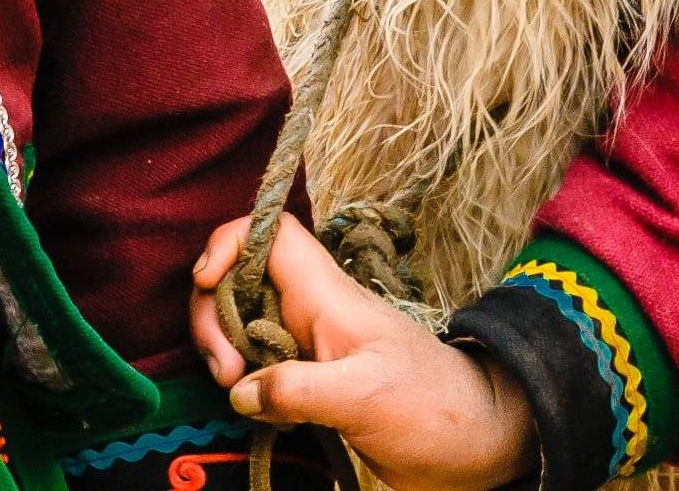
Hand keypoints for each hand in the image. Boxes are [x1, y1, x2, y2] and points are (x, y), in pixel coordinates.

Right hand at [193, 215, 535, 490]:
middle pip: (239, 280)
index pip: (270, 232)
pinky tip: (255, 410)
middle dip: (213, 315)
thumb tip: (239, 391)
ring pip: (242, 323)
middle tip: (226, 372)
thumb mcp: (364, 396)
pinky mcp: (309, 382)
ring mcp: (309, 346)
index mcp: (328, 295)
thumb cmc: (432, 407)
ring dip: (223, 351)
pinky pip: (257, 366)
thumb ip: (298, 389)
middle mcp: (313, 311)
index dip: (230, 241)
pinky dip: (242, 383)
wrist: (471, 445)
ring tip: (236, 391)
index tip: (207, 282)